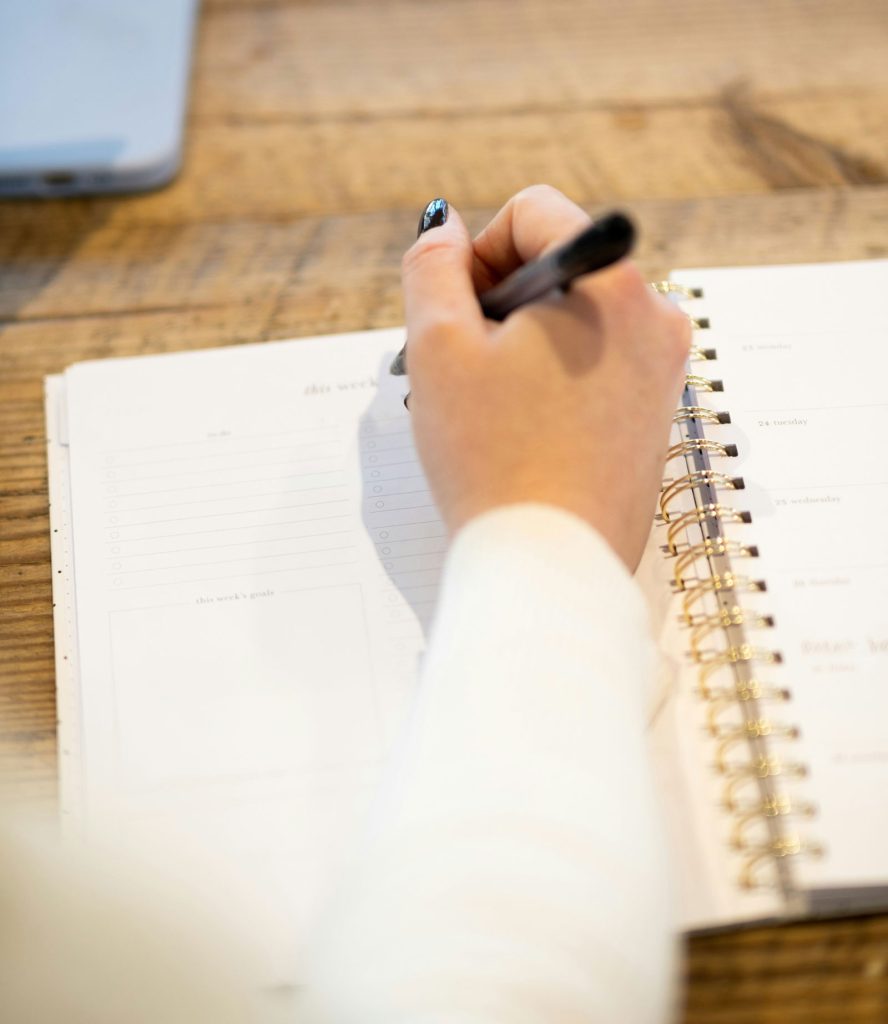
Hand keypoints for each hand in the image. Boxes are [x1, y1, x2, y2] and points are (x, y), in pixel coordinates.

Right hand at [400, 186, 690, 569]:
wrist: (550, 565)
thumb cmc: (492, 459)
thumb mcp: (437, 348)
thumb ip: (431, 268)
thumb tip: (444, 227)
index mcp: (610, 283)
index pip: (535, 211)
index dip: (479, 252)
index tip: (457, 312)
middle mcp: (655, 317)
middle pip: (559, 266)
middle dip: (498, 303)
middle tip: (462, 365)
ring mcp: (662, 368)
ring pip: (574, 318)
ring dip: (520, 343)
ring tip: (485, 404)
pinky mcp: (655, 413)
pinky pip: (596, 364)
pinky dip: (551, 378)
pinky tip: (519, 429)